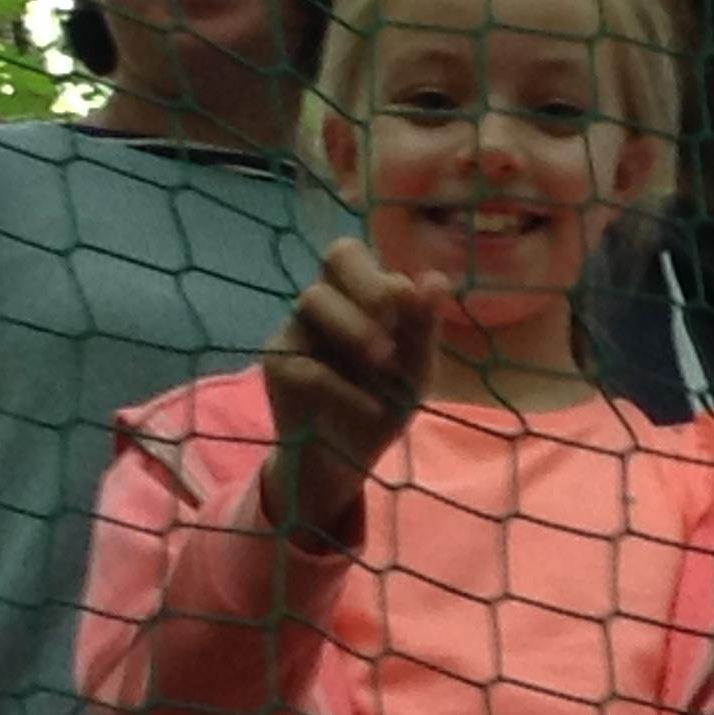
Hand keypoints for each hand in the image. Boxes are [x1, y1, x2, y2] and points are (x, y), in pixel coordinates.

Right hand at [261, 238, 445, 548]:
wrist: (346, 460)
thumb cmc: (385, 401)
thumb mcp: (416, 369)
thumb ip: (423, 327)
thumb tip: (436, 279)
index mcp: (360, 295)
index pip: (358, 254)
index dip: (381, 272)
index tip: (408, 305)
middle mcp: (325, 302)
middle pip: (336, 257)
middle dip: (368, 283)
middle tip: (393, 319)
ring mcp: (296, 330)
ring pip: (314, 300)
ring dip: (356, 329)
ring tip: (385, 363)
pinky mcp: (277, 366)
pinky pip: (306, 363)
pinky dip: (345, 386)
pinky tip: (372, 406)